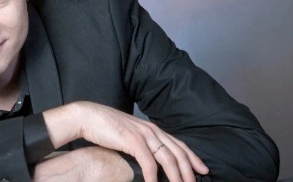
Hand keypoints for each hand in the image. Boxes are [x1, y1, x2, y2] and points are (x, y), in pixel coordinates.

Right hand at [43, 102, 207, 181]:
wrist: (89, 116)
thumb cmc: (107, 128)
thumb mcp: (130, 135)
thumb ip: (142, 144)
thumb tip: (150, 158)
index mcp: (153, 129)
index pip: (179, 144)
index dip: (193, 157)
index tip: (203, 169)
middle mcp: (152, 130)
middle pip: (177, 153)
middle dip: (189, 171)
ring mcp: (143, 134)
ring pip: (168, 158)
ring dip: (176, 176)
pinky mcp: (132, 140)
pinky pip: (149, 162)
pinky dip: (154, 177)